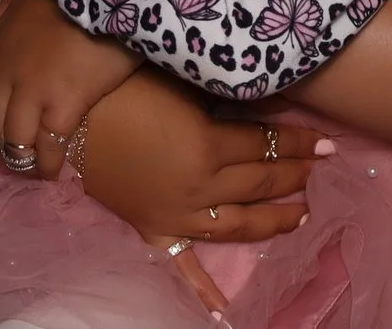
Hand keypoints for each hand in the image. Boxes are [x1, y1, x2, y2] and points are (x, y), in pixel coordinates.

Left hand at [0, 0, 139, 160]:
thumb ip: (4, 10)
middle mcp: (8, 72)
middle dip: (1, 143)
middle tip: (14, 156)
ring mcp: (32, 92)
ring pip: (15, 140)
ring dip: (21, 159)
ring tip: (33, 169)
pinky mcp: (61, 107)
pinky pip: (48, 147)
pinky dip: (48, 164)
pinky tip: (55, 173)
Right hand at [73, 71, 328, 314]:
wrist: (65, 122)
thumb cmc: (122, 90)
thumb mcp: (179, 85)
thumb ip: (218, 100)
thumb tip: (255, 103)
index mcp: (209, 146)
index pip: (267, 144)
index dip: (298, 140)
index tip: (325, 141)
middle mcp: (201, 187)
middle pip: (259, 184)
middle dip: (295, 175)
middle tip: (319, 169)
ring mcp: (178, 215)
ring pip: (238, 224)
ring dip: (273, 221)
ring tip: (301, 214)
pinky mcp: (154, 229)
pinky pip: (182, 265)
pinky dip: (202, 289)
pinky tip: (222, 311)